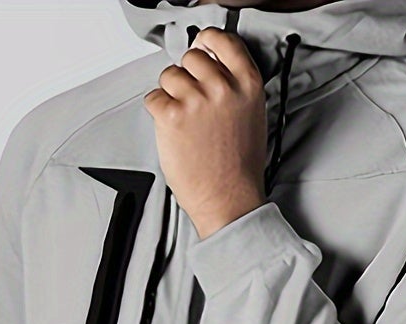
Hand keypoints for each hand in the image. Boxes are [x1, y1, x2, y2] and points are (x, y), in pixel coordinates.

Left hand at [142, 28, 267, 239]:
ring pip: (169, 75)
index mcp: (247, 84)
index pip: (222, 41)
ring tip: (183, 120)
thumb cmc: (240, 168)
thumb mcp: (253, 116)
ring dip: (170, 94)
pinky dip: (157, 112)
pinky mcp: (172, 116)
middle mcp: (222, 87)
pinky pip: (153, 97)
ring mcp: (196, 100)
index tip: (200, 46)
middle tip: (191, 102)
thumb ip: (235, 87)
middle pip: (191, 57)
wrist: (229, 201)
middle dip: (187, 75)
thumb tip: (213, 65)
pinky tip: (172, 130)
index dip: (206, 41)